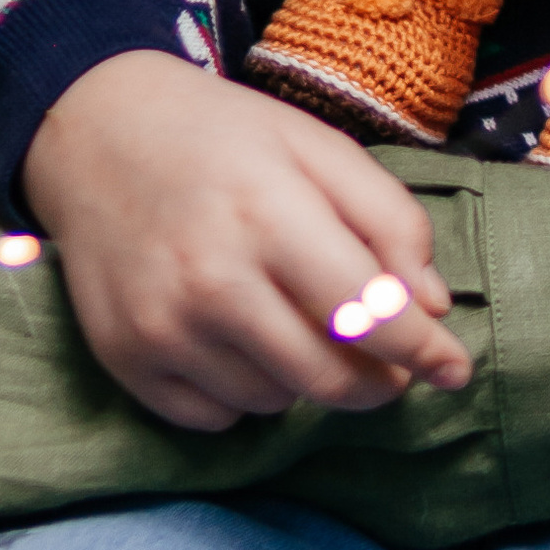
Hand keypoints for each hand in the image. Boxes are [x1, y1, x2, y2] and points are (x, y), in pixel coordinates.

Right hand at [19, 52, 472, 433]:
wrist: (94, 131)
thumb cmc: (220, 137)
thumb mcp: (315, 145)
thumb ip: (387, 218)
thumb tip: (429, 307)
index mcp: (267, 211)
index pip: (368, 314)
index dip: (423, 351)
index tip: (454, 368)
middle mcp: (211, 277)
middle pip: (328, 378)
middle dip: (375, 381)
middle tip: (384, 360)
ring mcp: (162, 325)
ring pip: (276, 402)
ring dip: (302, 377)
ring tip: (285, 316)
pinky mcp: (126, 359)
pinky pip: (216, 418)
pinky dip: (242, 392)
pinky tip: (234, 336)